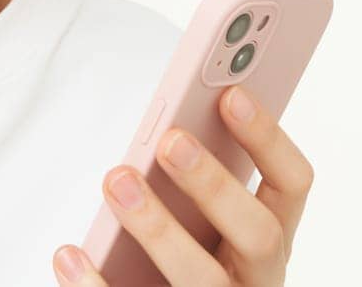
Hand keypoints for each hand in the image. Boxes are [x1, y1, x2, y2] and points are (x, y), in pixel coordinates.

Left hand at [51, 84, 313, 285]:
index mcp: (267, 240)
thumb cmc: (185, 264)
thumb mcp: (204, 225)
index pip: (292, 184)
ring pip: (202, 278)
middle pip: (259, 234)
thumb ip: (198, 180)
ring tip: (116, 180)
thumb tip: (172, 124)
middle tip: (172, 140)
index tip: (232, 94)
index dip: (268, 138)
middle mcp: (255, 279)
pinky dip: (97, 285)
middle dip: (216, 183)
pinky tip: (69, 254)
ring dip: (158, 226)